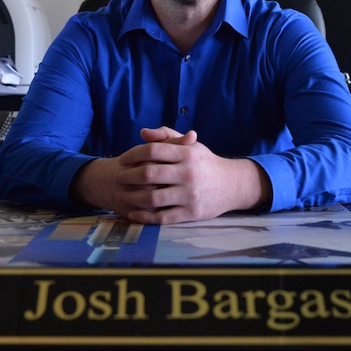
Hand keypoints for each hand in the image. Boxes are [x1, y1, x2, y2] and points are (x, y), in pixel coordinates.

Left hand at [70, 127, 269, 223]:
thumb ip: (167, 136)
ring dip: (133, 198)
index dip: (133, 154)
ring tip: (122, 196)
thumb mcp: (191, 145)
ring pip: (153, 198)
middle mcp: (188, 173)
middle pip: (149, 173)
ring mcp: (189, 195)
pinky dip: (144, 217)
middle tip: (118, 177)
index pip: (153, 150)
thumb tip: (143, 133)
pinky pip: (162, 217)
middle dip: (128, 176)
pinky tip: (133, 214)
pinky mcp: (191, 213)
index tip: (122, 160)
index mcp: (187, 153)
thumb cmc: (205, 163)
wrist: (232, 185)